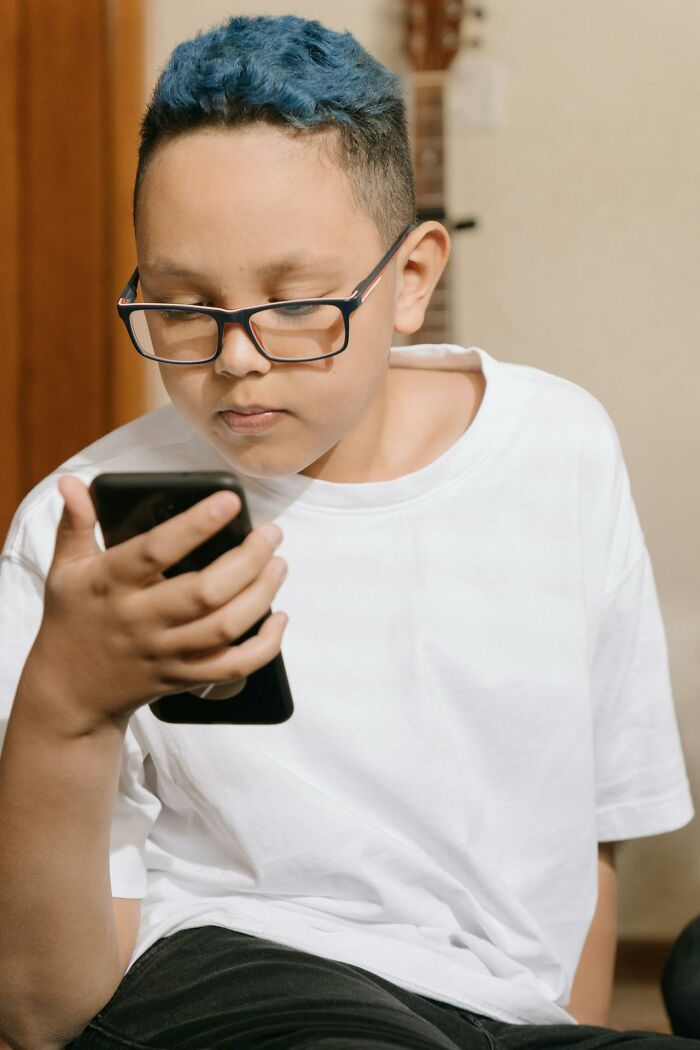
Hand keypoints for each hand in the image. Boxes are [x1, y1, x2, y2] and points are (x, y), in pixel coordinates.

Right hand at [19, 475, 287, 731]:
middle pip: (204, 592)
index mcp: (111, 584)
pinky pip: (232, 667)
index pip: (156, 550)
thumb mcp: (65, 568)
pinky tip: (278, 618)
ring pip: (224, 627)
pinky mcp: (183, 678)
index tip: (229, 501)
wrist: (70, 690)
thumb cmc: (74, 617)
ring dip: (261, 594)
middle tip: (271, 533)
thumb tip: (72, 482)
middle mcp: (140, 619)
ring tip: (278, 564)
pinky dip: (264, 646)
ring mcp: (164, 652)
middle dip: (248, 560)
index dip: (195, 525)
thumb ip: (75, 523)